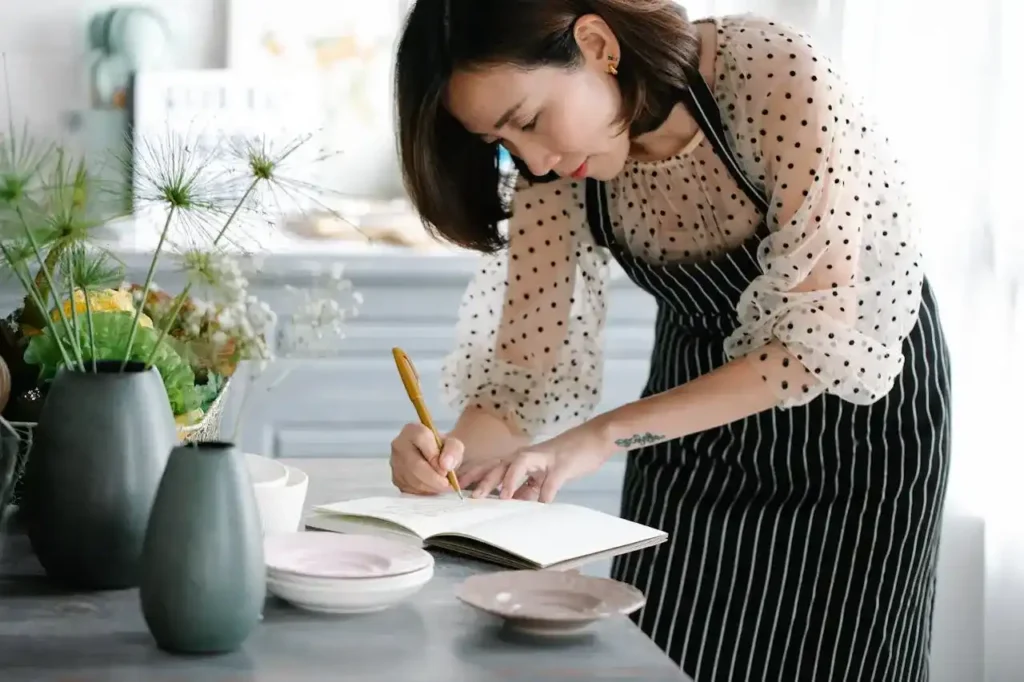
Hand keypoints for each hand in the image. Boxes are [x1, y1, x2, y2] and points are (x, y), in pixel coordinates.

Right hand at [389, 423, 464, 494]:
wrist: (440, 461)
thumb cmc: (444, 451)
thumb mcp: (455, 446)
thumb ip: (453, 451)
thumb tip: (445, 465)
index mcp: (412, 430)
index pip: (421, 439)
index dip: (434, 456)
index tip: (446, 468)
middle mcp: (399, 445)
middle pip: (415, 465)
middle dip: (434, 478)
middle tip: (448, 484)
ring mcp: (395, 464)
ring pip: (413, 480)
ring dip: (431, 487)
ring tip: (443, 485)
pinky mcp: (396, 480)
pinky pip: (410, 490)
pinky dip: (425, 492)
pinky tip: (433, 487)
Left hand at [468, 423, 614, 502]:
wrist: (595, 438)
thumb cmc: (567, 457)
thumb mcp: (543, 477)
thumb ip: (527, 489)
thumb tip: (512, 505)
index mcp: (520, 459)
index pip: (492, 466)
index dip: (473, 475)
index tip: (456, 488)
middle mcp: (528, 456)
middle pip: (500, 464)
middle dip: (483, 479)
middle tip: (470, 496)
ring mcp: (545, 458)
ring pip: (520, 464)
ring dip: (509, 480)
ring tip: (501, 497)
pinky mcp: (563, 464)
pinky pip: (552, 479)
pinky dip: (546, 491)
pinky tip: (542, 503)